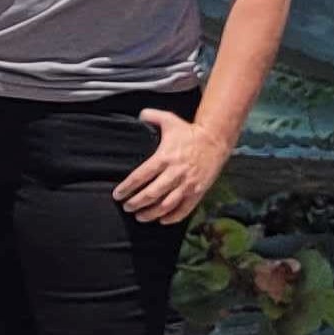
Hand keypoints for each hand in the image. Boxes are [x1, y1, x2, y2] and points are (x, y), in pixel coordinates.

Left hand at [114, 110, 228, 225]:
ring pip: (166, 205)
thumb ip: (152, 116)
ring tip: (140, 216)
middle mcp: (175, 173)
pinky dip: (172, 217)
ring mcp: (188, 184)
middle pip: (151, 194)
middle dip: (136, 203)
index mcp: (164, 158)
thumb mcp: (169, 120)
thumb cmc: (189, 132)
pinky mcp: (198, 191)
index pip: (141, 176)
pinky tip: (162, 220)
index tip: (117, 195)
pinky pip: (184, 209)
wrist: (216, 140)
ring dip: (151, 213)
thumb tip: (139, 114)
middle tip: (126, 207)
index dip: (127, 187)